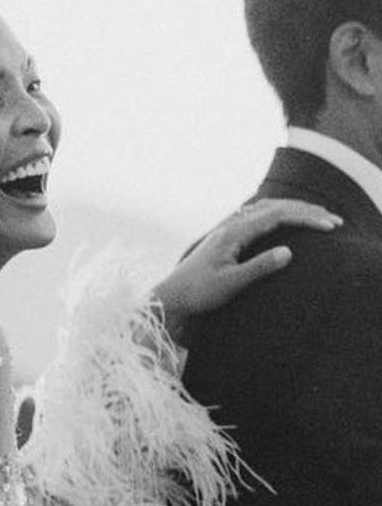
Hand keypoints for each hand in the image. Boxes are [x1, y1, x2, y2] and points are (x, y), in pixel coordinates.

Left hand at [154, 198, 342, 340]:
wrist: (171, 298)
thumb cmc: (198, 294)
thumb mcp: (231, 285)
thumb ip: (259, 268)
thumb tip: (290, 252)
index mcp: (234, 232)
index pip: (277, 216)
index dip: (306, 219)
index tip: (329, 227)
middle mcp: (232, 226)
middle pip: (276, 207)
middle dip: (307, 212)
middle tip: (334, 221)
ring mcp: (228, 230)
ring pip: (267, 210)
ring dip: (294, 210)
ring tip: (318, 217)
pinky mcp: (227, 238)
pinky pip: (258, 218)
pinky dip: (279, 214)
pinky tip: (286, 220)